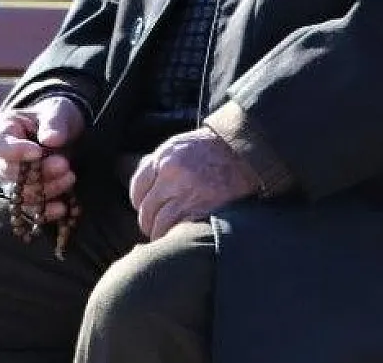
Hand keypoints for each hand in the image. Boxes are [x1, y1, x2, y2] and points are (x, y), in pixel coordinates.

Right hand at [0, 95, 85, 221]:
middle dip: (38, 172)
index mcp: (3, 131)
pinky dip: (46, 211)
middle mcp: (1, 159)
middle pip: (11, 173)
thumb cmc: (55, 117)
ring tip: (71, 177)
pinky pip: (31, 209)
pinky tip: (63, 208)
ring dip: (47, 190)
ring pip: (22, 194)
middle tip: (64, 164)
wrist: (63, 133)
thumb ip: (54, 122)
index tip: (38, 152)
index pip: (1, 146)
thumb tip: (51, 140)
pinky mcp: (26, 195)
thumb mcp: (57, 111)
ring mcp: (12, 180)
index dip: (17, 152)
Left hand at [128, 127, 259, 239]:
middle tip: (153, 228)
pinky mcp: (201, 209)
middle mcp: (171, 174)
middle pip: (147, 208)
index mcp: (164, 157)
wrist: (244, 152)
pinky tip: (179, 237)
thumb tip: (146, 182)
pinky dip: (176, 235)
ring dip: (160, 233)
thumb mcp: (182, 145)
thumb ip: (162, 161)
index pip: (138, 186)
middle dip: (148, 221)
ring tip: (165, 236)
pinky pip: (179, 229)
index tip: (145, 208)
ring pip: (159, 222)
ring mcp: (186, 193)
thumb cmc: (214, 148)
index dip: (139, 201)